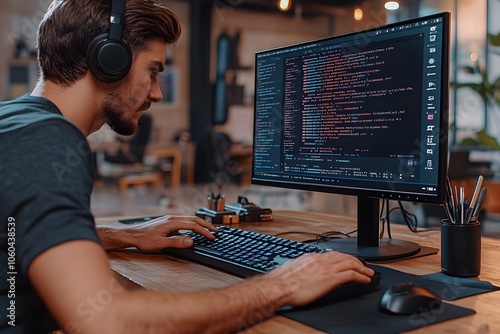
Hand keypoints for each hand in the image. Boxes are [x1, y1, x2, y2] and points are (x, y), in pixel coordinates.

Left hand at [99, 216, 217, 250]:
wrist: (131, 235)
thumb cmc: (143, 240)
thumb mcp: (160, 243)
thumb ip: (177, 242)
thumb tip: (191, 241)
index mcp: (172, 222)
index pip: (193, 226)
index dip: (204, 231)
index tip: (212, 237)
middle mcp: (172, 218)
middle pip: (194, 219)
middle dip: (206, 225)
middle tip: (216, 231)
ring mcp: (169, 219)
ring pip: (189, 219)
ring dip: (200, 224)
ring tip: (208, 229)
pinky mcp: (167, 222)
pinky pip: (184, 221)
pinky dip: (193, 224)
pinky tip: (193, 229)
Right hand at [266, 251, 374, 306]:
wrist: (279, 287)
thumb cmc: (282, 282)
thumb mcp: (293, 269)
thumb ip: (302, 268)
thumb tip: (304, 272)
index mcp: (311, 257)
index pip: (333, 254)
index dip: (344, 257)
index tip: (349, 261)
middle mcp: (320, 260)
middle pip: (344, 257)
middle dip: (357, 261)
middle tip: (364, 266)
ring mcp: (326, 268)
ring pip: (351, 264)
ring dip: (362, 268)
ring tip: (369, 273)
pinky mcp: (330, 279)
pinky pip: (351, 275)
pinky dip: (361, 276)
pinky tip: (365, 280)